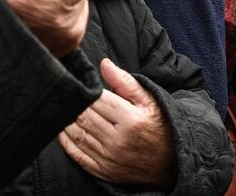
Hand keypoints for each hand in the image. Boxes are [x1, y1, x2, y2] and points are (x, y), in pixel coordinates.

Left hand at [58, 59, 175, 188]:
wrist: (172, 162)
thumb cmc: (160, 125)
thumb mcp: (148, 99)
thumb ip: (124, 81)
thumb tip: (104, 63)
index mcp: (130, 119)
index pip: (95, 100)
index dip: (84, 89)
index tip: (77, 81)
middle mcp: (118, 141)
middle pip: (82, 116)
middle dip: (73, 103)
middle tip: (66, 92)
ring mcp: (109, 159)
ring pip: (76, 134)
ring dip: (66, 120)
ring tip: (65, 108)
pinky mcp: (103, 172)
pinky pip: (77, 154)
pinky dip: (66, 141)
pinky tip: (63, 129)